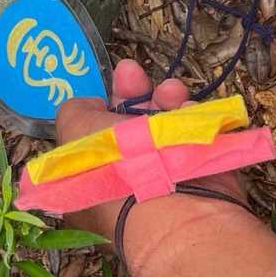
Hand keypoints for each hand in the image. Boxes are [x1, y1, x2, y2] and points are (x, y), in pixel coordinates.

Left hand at [53, 59, 244, 275]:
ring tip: (171, 89)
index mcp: (92, 187)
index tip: (104, 91)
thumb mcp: (73, 130)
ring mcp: (166, 184)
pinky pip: (194, 139)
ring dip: (166, 101)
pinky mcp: (201, 176)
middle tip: (132, 71)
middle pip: (130, 131)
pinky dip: (192, 119)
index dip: (100, 113)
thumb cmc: (112, 168)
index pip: (96, 145)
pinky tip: (188, 109)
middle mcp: (127, 188)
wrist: (169, 205)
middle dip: (132, 96)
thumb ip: (74, 112)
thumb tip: (91, 107)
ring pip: (165, 131)